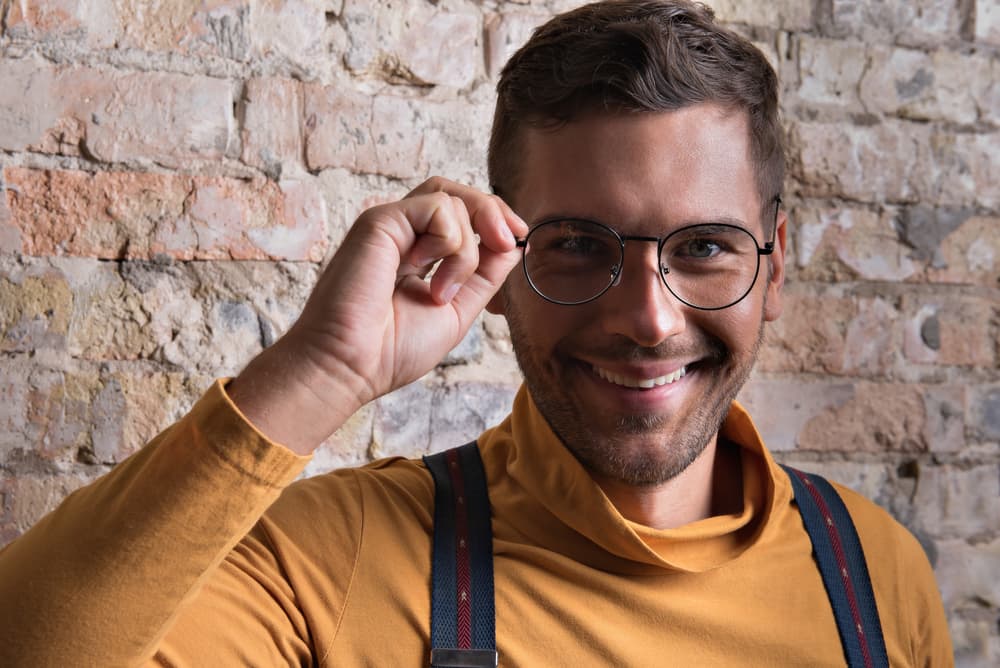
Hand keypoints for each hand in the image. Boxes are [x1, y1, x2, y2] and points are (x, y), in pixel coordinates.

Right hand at [228, 177, 527, 453]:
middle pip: (455, 194)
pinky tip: (429, 276)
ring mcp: (390, 226)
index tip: (517, 239)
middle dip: (492, 211)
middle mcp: (401, 235)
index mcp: (415, 254)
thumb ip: (483, 276)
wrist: (350, 366)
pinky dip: (450, 242)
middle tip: (509, 240)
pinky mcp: (380, 221)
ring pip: (451, 199)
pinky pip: (437, 206)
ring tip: (445, 292)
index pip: (459, 216)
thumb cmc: (390, 350)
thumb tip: (511, 244)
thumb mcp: (458, 311)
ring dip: (467, 248)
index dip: (493, 219)